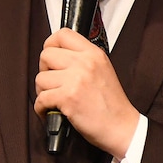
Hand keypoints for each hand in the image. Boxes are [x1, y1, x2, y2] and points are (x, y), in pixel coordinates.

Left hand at [33, 28, 138, 158]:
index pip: (63, 34)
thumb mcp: (103, 70)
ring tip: (53, 99)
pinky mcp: (68, 98)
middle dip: (44, 70)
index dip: (51, 45)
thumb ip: (83, 59)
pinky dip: (41, 108)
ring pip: (40, 78)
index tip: (51, 58)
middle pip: (46, 55)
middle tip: (52, 83)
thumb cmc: (111, 104)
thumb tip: (57, 55)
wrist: (122, 128)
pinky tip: (49, 111)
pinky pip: (40, 99)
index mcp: (94, 53)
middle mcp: (84, 63)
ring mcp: (76, 80)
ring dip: (43, 91)